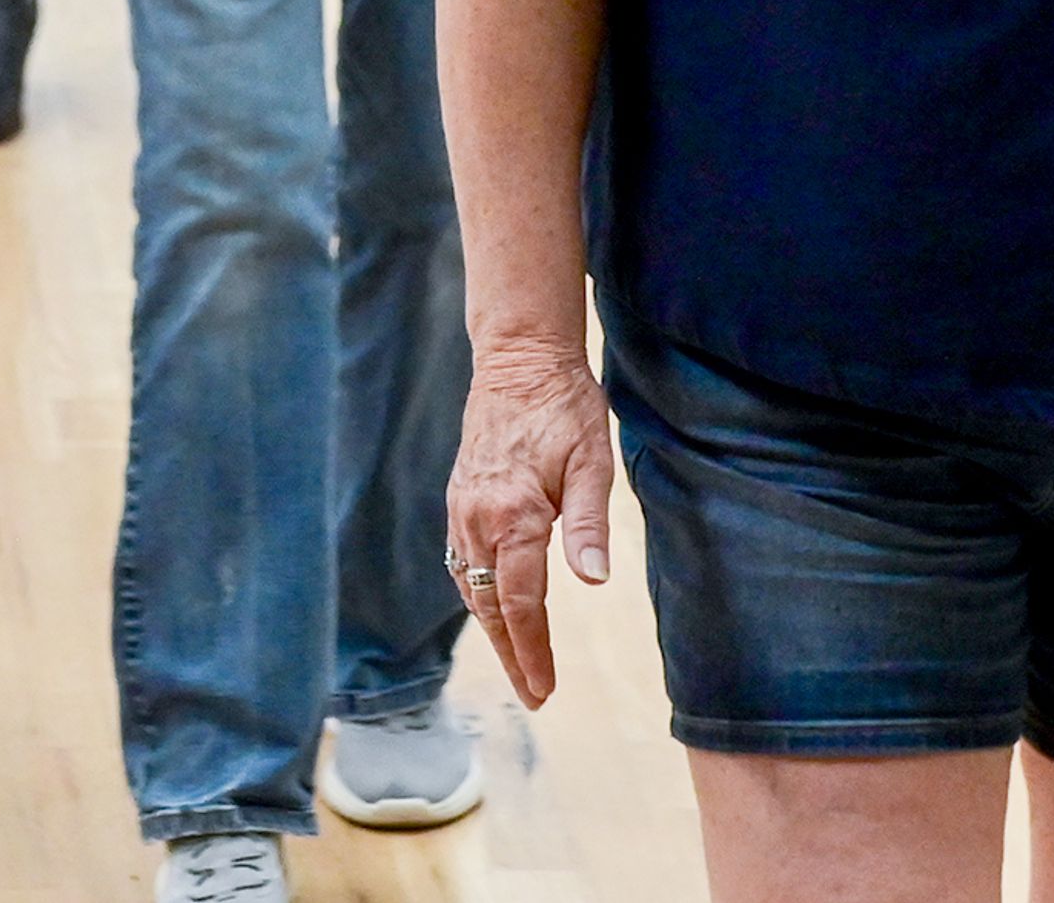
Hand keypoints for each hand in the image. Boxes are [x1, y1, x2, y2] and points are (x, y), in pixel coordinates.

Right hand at [446, 342, 615, 708]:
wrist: (518, 358)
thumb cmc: (564, 406)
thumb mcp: (592, 460)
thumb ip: (588, 523)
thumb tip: (594, 580)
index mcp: (514, 514)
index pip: (520, 603)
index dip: (533, 651)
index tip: (545, 690)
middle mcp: (479, 517)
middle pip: (490, 606)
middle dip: (512, 654)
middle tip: (534, 695)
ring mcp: (463, 507)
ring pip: (471, 586)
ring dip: (492, 629)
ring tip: (518, 663)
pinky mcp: (459, 496)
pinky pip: (461, 560)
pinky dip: (475, 594)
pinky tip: (491, 607)